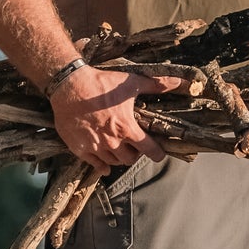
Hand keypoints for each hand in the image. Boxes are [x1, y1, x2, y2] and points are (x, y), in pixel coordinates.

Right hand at [50, 65, 181, 173]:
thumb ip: (156, 85)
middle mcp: (112, 141)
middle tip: (134, 147)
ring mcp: (95, 146)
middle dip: (135, 154)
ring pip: (114, 162)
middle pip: (130, 159)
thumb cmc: (101, 83)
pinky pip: (95, 165)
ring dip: (119, 158)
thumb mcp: (130, 82)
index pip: (148, 149)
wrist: (69, 86)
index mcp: (126, 128)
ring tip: (120, 150)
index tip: (159, 154)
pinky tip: (105, 165)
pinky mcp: (80, 148)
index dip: (157, 153)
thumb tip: (179, 81)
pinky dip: (102, 166)